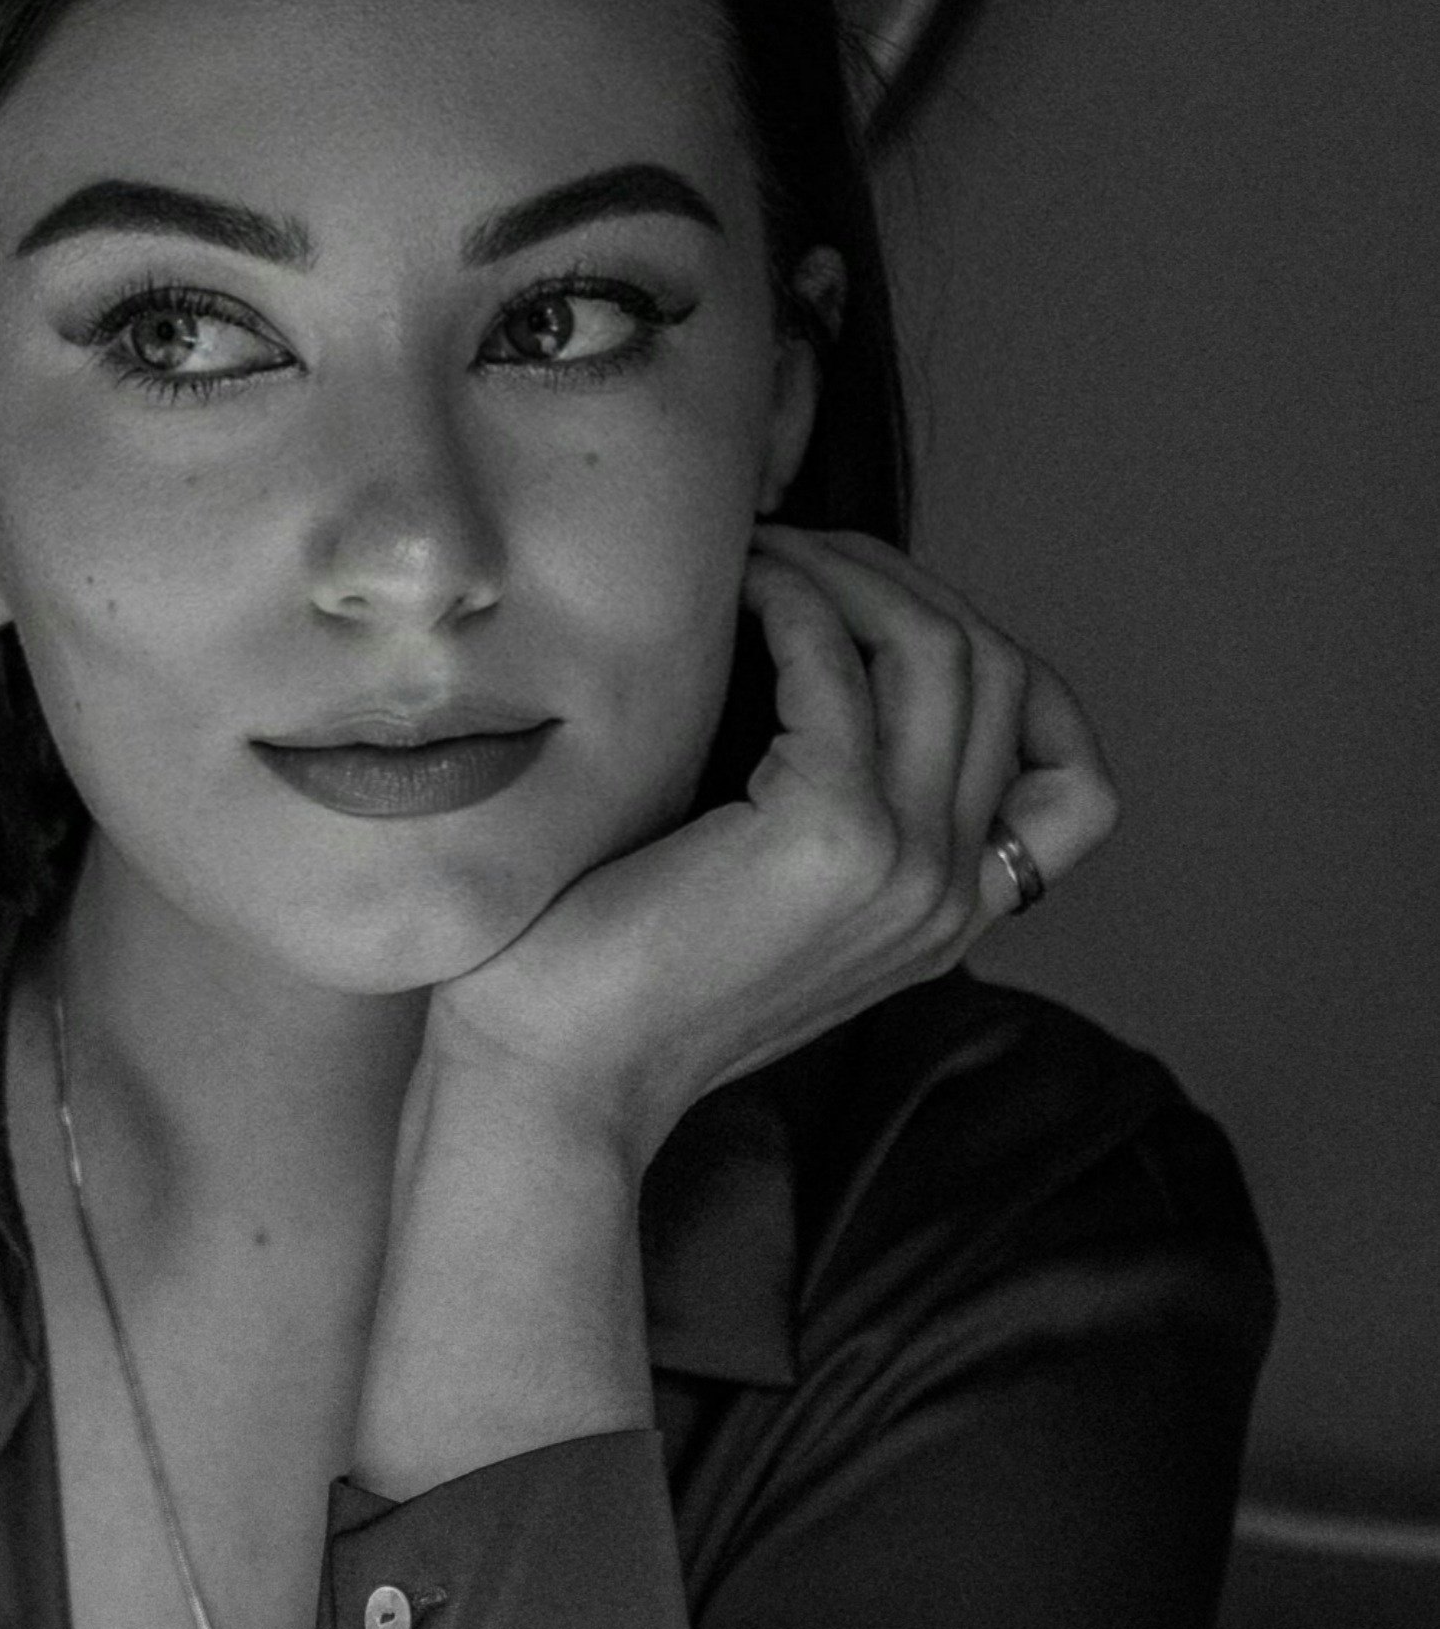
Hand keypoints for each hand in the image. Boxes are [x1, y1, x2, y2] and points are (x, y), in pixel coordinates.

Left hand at [427, 525, 1118, 1169]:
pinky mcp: (830, 835)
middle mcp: (949, 895)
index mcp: (949, 917)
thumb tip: (823, 654)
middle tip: (794, 552)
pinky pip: (836, 663)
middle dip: (900, 582)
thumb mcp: (762, 895)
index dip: (1011, 676)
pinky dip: (789, 601)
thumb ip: (830, 813)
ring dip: (849, 572)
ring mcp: (904, 865)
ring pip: (940, 649)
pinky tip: (730, 595)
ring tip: (761, 556)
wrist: (552, 1075)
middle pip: (999, 672)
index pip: (1075, 784)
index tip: (893, 620)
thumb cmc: (617, 977)